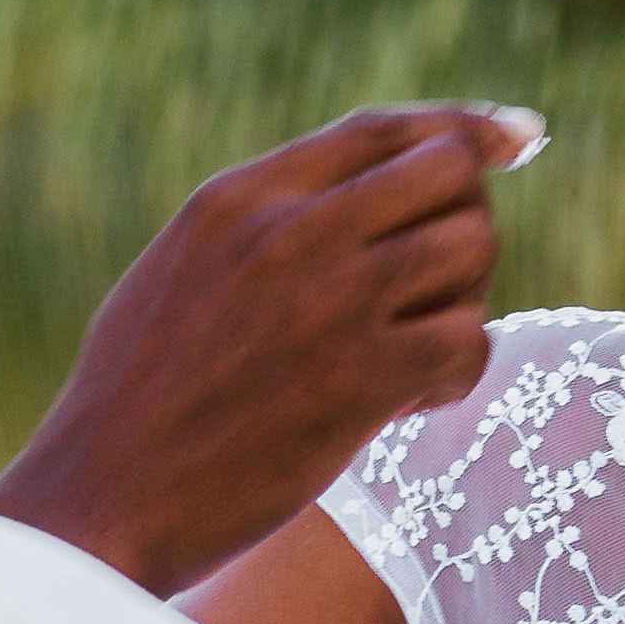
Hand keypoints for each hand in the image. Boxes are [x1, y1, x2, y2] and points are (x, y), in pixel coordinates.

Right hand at [0, 102, 538, 597]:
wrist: (106, 496)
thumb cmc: (138, 400)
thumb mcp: (183, 270)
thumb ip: (265, 224)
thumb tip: (366, 201)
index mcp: (240, 196)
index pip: (380, 129)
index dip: (462, 128)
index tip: (519, 136)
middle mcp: (291, 230)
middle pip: (450, 173)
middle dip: (464, 224)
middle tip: (432, 290)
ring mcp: (331, 300)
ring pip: (473, 249)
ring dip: (464, 301)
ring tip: (412, 351)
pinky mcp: (362, 379)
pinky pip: (470, 342)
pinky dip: (455, 375)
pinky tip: (407, 404)